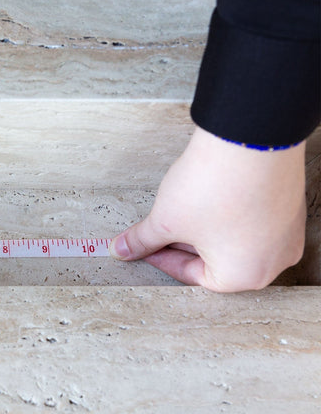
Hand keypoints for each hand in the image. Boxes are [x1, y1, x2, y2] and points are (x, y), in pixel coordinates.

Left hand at [110, 126, 305, 291]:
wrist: (249, 137)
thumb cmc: (214, 187)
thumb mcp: (166, 221)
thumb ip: (143, 241)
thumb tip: (124, 249)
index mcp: (244, 276)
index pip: (193, 275)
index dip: (162, 259)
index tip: (146, 247)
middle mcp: (273, 262)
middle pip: (216, 260)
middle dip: (184, 245)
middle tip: (161, 229)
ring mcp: (287, 234)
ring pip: (235, 240)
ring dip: (205, 229)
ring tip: (183, 210)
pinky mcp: (290, 207)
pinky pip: (253, 221)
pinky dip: (228, 215)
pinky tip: (208, 198)